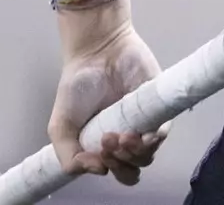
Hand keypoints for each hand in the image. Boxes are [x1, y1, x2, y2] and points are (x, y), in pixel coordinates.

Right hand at [50, 0, 168, 184]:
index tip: (97, 157)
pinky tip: (136, 135)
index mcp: (106, 145)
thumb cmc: (78, 88)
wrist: (97, 53)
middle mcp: (128, 136)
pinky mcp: (159, 106)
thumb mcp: (61, 127)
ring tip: (117, 136)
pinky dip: (150, 140)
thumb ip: (68, 156)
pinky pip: (162, 132)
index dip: (111, 170)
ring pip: (148, 153)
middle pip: (135, 167)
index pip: (118, 170)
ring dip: (133, 153)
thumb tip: (99, 170)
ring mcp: (145, 122)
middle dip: (121, 164)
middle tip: (106, 142)